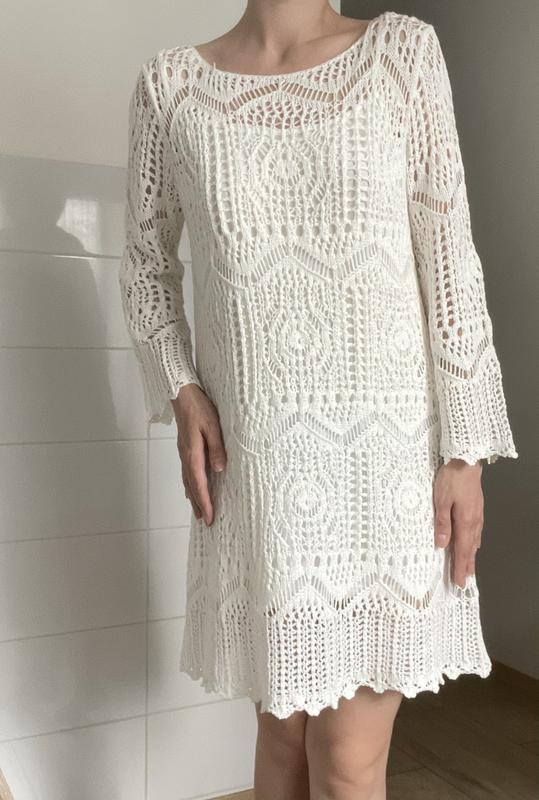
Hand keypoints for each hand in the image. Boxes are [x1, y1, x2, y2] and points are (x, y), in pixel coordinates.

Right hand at [172, 383, 226, 525]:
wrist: (181, 393)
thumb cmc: (199, 407)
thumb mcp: (213, 425)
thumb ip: (217, 447)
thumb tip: (220, 468)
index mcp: (193, 452)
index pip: (199, 483)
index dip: (205, 501)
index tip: (209, 517)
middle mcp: (186, 456)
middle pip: (192, 486)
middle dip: (199, 504)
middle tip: (205, 521)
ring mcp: (184, 452)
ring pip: (188, 480)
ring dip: (193, 497)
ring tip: (198, 511)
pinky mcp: (184, 447)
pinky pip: (187, 472)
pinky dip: (190, 485)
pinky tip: (192, 488)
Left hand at [433, 458, 483, 587]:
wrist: (466, 460)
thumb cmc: (452, 478)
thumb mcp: (441, 500)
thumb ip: (442, 523)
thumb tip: (442, 544)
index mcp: (465, 521)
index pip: (462, 550)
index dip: (460, 567)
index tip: (459, 582)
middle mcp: (474, 521)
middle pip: (470, 549)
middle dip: (467, 566)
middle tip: (464, 581)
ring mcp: (477, 514)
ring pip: (474, 541)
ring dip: (471, 556)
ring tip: (469, 567)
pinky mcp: (477, 508)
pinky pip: (476, 531)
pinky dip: (474, 542)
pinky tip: (473, 543)